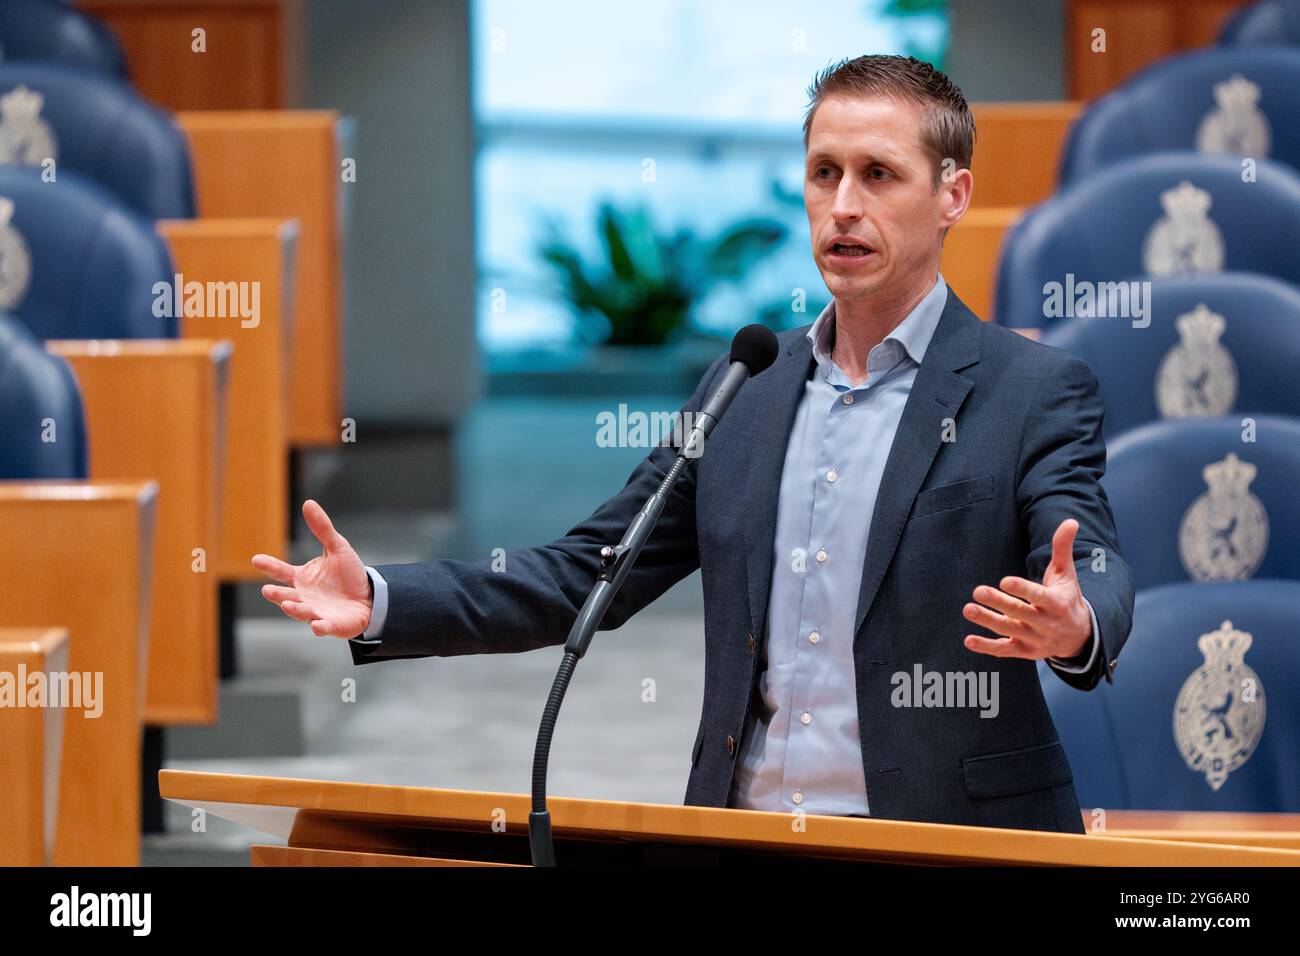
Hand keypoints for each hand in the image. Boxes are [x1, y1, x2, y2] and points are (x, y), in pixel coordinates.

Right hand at [252, 499, 373, 637]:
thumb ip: (322, 529)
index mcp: (302, 578)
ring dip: (294, 609)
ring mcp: (316, 612)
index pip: (281, 571)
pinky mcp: (332, 625)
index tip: (256, 559)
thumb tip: (308, 503)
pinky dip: (320, 627)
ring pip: (301, 612)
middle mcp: (304, 596)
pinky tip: (317, 625)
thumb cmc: (349, 574)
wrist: (370, 598)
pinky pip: (324, 627)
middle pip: (286, 595)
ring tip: (287, 604)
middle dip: (277, 594)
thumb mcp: (337, 547)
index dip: (269, 566)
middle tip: (267, 590)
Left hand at [962, 518, 1090, 660]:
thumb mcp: (1066, 573)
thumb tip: (1070, 521)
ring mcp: (1034, 639)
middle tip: (978, 591)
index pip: (1038, 596)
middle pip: (1020, 613)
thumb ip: (1062, 548)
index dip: (1022, 590)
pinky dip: (987, 647)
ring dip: (987, 621)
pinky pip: (1004, 650)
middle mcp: (1045, 623)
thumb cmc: (1067, 597)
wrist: (1079, 636)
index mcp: (1056, 603)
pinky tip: (969, 640)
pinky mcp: (1024, 651)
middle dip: (999, 603)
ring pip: (1008, 630)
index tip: (1004, 581)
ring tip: (967, 609)